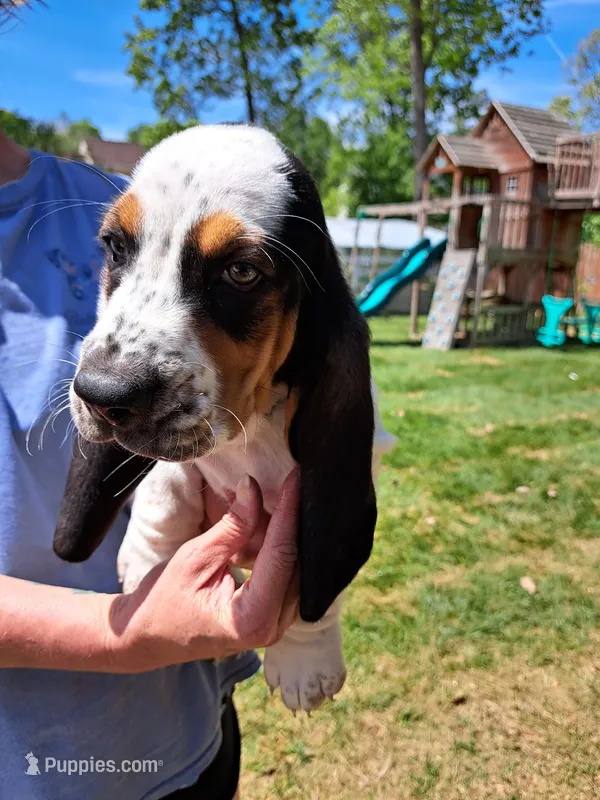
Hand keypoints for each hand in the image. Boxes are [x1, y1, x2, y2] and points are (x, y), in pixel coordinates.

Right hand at [108, 470, 299, 671]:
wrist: (147, 636)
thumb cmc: (163, 602)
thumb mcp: (195, 557)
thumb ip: (232, 526)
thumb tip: (253, 487)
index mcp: (251, 619)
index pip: (281, 555)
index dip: (289, 513)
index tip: (296, 479)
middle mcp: (272, 628)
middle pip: (294, 563)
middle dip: (289, 522)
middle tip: (286, 484)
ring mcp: (275, 626)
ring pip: (293, 569)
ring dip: (281, 535)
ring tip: (271, 503)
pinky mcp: (272, 617)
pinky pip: (284, 576)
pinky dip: (275, 550)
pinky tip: (263, 528)